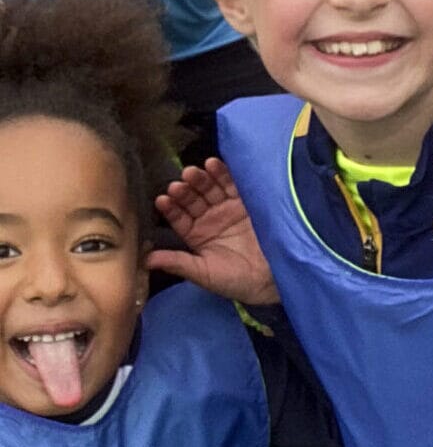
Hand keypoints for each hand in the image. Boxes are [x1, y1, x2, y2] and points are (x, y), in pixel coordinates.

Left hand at [147, 158, 279, 304]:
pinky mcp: (247, 203)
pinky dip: (224, 174)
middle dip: (185, 190)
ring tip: (193, 172)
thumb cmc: (236, 281)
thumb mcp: (204, 274)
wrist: (272, 281)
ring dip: (201, 179)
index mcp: (196, 236)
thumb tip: (146, 260)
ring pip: (210, 189)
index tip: (163, 199)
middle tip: (179, 183)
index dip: (171, 208)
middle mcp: (210, 219)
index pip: (178, 218)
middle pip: (193, 199)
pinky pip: (233, 185)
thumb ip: (178, 263)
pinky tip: (213, 165)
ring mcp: (228, 209)